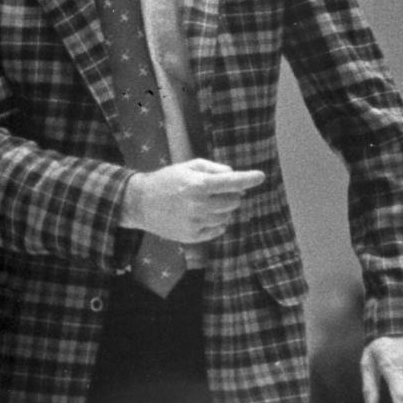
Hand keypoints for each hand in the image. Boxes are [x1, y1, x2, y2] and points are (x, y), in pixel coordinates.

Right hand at [122, 158, 263, 242]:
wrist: (141, 203)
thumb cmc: (166, 180)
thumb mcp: (187, 167)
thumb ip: (212, 168)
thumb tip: (232, 174)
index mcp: (198, 185)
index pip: (231, 182)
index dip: (248, 179)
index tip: (261, 176)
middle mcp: (199, 205)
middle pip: (233, 201)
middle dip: (231, 194)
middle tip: (218, 191)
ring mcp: (196, 222)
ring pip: (227, 217)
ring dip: (223, 209)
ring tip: (207, 203)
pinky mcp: (193, 236)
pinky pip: (218, 230)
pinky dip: (217, 222)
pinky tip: (203, 214)